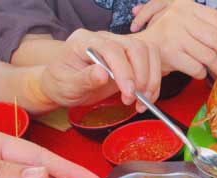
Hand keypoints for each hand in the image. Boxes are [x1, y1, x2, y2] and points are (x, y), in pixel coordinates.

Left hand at [39, 29, 161, 111]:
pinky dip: (153, 83)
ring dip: (151, 79)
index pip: (112, 49)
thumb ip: (84, 79)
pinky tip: (145, 98)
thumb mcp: (66, 85)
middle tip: (134, 99)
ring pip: (148, 52)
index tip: (128, 94)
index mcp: (84, 40)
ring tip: (142, 100)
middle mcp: (105, 39)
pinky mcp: (130, 58)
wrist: (64, 84)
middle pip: (135, 47)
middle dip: (141, 76)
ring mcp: (119, 46)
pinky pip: (151, 63)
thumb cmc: (62, 83)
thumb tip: (103, 73)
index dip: (124, 71)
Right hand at [136, 0, 216, 80]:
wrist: (143, 49)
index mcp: (189, 7)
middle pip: (216, 39)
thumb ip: (215, 29)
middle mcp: (180, 17)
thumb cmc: (171, 38)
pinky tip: (202, 73)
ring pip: (208, 55)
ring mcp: (173, 34)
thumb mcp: (192, 27)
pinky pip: (196, 68)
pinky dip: (203, 74)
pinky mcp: (169, 53)